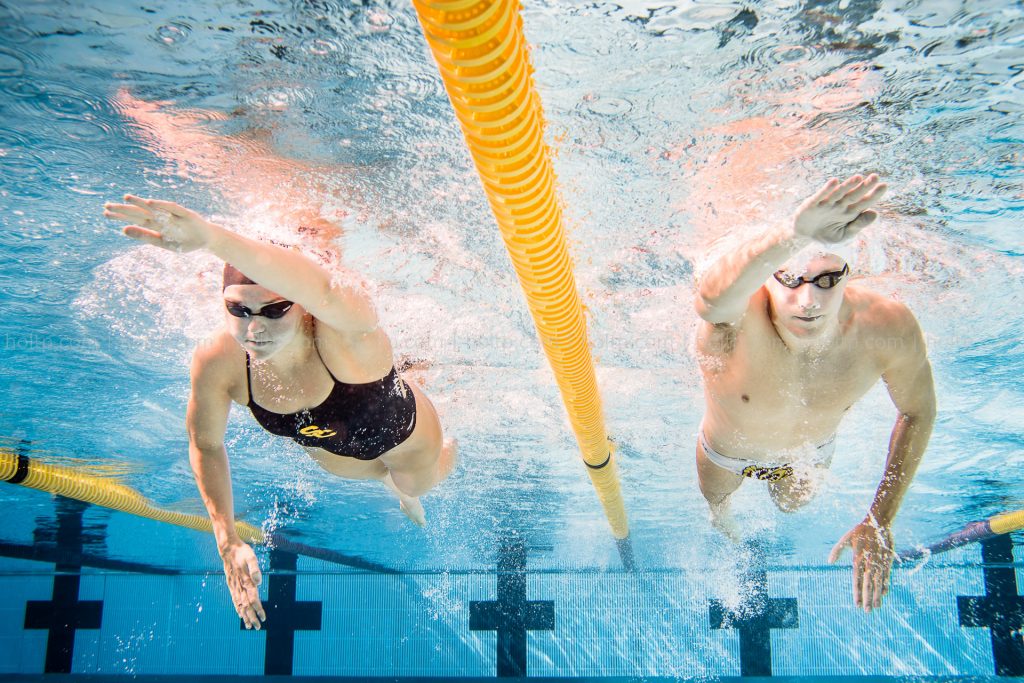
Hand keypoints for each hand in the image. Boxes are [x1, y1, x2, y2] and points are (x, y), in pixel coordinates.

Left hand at [103, 195, 218, 252]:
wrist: (206, 241)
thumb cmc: (185, 241)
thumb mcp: (163, 242)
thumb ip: (145, 236)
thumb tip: (123, 229)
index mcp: (155, 224)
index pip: (134, 218)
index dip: (120, 215)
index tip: (105, 213)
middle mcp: (161, 216)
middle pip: (140, 211)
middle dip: (124, 209)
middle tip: (107, 206)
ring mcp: (173, 214)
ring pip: (153, 207)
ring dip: (140, 202)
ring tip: (125, 198)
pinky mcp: (185, 213)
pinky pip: (172, 208)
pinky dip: (162, 205)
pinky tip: (150, 202)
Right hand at [219, 541, 265, 628]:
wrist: (228, 548)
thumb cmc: (242, 552)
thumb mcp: (251, 557)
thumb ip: (255, 569)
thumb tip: (259, 582)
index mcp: (246, 581)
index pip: (253, 599)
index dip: (258, 609)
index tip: (263, 618)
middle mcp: (239, 586)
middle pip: (246, 605)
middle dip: (252, 617)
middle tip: (257, 628)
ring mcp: (234, 586)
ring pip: (240, 604)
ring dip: (245, 615)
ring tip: (249, 625)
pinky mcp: (231, 585)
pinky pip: (234, 599)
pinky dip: (238, 608)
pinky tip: (240, 614)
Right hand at [793, 174, 886, 243]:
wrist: (804, 236)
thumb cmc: (827, 235)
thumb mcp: (843, 236)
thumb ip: (858, 226)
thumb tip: (874, 213)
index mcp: (850, 212)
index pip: (864, 202)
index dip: (874, 194)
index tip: (884, 186)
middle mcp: (840, 205)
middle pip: (854, 195)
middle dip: (864, 186)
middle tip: (875, 177)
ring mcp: (826, 203)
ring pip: (839, 193)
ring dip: (848, 185)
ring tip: (858, 178)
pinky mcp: (812, 204)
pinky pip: (820, 196)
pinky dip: (826, 189)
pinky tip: (834, 182)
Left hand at [829, 517, 894, 612]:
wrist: (878, 522)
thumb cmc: (859, 531)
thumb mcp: (845, 538)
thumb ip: (837, 550)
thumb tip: (829, 562)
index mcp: (858, 558)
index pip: (857, 579)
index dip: (857, 592)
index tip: (857, 604)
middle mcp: (869, 562)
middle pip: (868, 584)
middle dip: (868, 598)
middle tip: (868, 611)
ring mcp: (879, 561)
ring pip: (878, 581)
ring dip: (878, 595)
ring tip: (877, 606)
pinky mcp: (887, 559)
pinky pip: (887, 574)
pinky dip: (886, 584)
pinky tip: (885, 593)